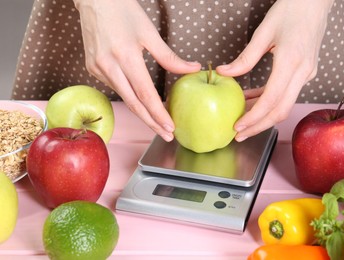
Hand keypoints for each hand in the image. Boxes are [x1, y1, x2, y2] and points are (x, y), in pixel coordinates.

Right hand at [73, 0, 200, 141]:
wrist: (94, 0)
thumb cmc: (123, 11)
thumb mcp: (149, 33)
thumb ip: (170, 57)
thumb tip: (191, 69)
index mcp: (125, 55)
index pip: (145, 94)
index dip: (158, 114)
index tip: (170, 127)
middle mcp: (108, 66)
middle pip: (134, 104)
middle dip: (151, 122)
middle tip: (167, 135)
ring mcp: (97, 69)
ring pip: (124, 98)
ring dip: (142, 112)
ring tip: (158, 122)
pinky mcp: (92, 69)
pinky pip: (115, 87)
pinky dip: (130, 96)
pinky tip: (140, 100)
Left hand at [217, 0, 334, 140]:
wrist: (315, 1)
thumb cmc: (291, 10)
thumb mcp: (264, 31)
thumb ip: (245, 57)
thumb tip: (225, 73)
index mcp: (291, 61)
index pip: (271, 99)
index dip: (254, 117)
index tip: (237, 126)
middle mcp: (303, 72)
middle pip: (281, 110)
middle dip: (259, 126)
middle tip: (238, 134)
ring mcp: (307, 74)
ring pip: (284, 105)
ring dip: (263, 115)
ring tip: (242, 119)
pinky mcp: (306, 73)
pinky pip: (287, 94)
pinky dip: (269, 101)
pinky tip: (253, 100)